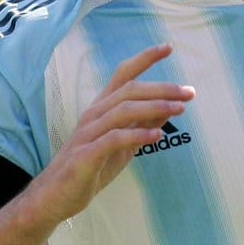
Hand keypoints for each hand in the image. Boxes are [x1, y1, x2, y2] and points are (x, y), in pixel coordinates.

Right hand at [23, 44, 193, 223]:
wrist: (55, 197)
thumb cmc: (90, 167)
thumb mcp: (122, 144)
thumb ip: (142, 125)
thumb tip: (170, 108)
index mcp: (102, 108)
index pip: (123, 74)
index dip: (144, 59)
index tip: (168, 47)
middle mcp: (94, 114)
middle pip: (129, 90)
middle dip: (161, 88)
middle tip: (189, 92)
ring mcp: (88, 133)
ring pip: (123, 110)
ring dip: (154, 108)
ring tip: (179, 109)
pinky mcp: (86, 155)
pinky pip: (114, 139)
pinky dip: (137, 135)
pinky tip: (158, 136)